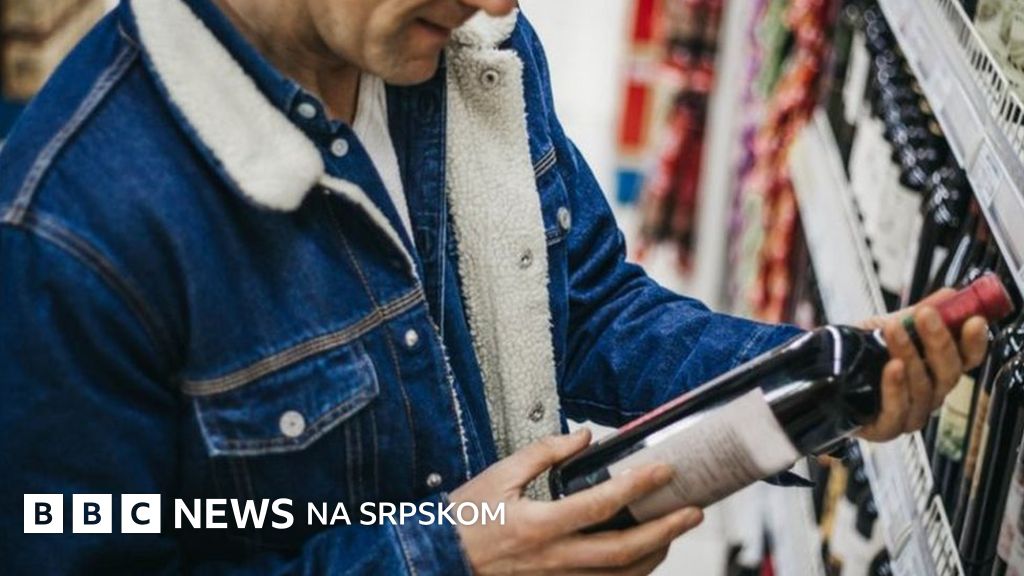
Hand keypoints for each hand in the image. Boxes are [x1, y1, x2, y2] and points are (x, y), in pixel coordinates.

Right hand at [450, 429, 702, 574]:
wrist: (439, 560)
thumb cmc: (465, 518)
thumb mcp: (499, 475)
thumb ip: (543, 453)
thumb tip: (583, 437)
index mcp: (539, 524)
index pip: (602, 504)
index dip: (637, 486)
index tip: (663, 470)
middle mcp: (554, 558)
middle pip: (623, 551)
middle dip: (665, 531)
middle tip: (691, 511)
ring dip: (654, 556)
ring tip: (674, 533)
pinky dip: (629, 575)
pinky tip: (642, 560)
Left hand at [856, 289, 989, 441]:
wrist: (821, 373)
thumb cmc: (861, 354)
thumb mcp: (887, 327)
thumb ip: (916, 314)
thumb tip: (948, 295)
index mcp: (937, 369)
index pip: (967, 359)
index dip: (974, 342)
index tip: (973, 320)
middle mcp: (930, 394)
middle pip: (948, 373)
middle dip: (939, 341)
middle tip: (926, 315)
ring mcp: (910, 414)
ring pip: (923, 390)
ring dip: (910, 356)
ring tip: (894, 331)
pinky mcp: (884, 429)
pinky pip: (897, 413)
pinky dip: (896, 390)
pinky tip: (891, 368)